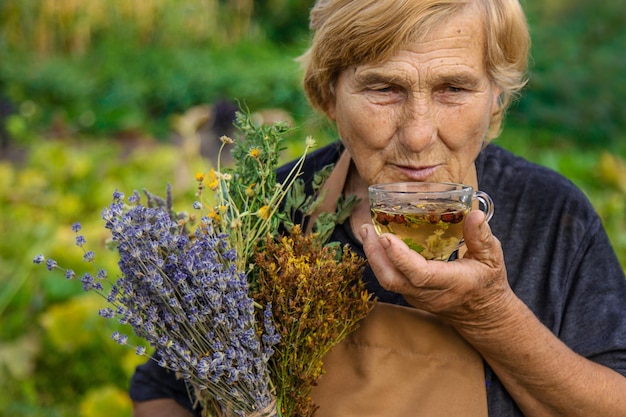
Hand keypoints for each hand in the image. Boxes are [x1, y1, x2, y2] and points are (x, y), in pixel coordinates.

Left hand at [360, 210, 513, 328]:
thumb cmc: (487, 282)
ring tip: (367, 231)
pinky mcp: (410, 294)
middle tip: (367, 228)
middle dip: (376, 255)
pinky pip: (390, 278)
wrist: (482, 314)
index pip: (420, 274)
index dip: (400, 257)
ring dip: (374, 256)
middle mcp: (430, 294)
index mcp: (452, 283)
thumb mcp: (492, 257)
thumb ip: (482, 237)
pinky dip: (381, 260)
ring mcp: (417, 296)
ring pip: (388, 281)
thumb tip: (474, 214)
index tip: (386, 236)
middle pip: (393, 280)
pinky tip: (376, 241)